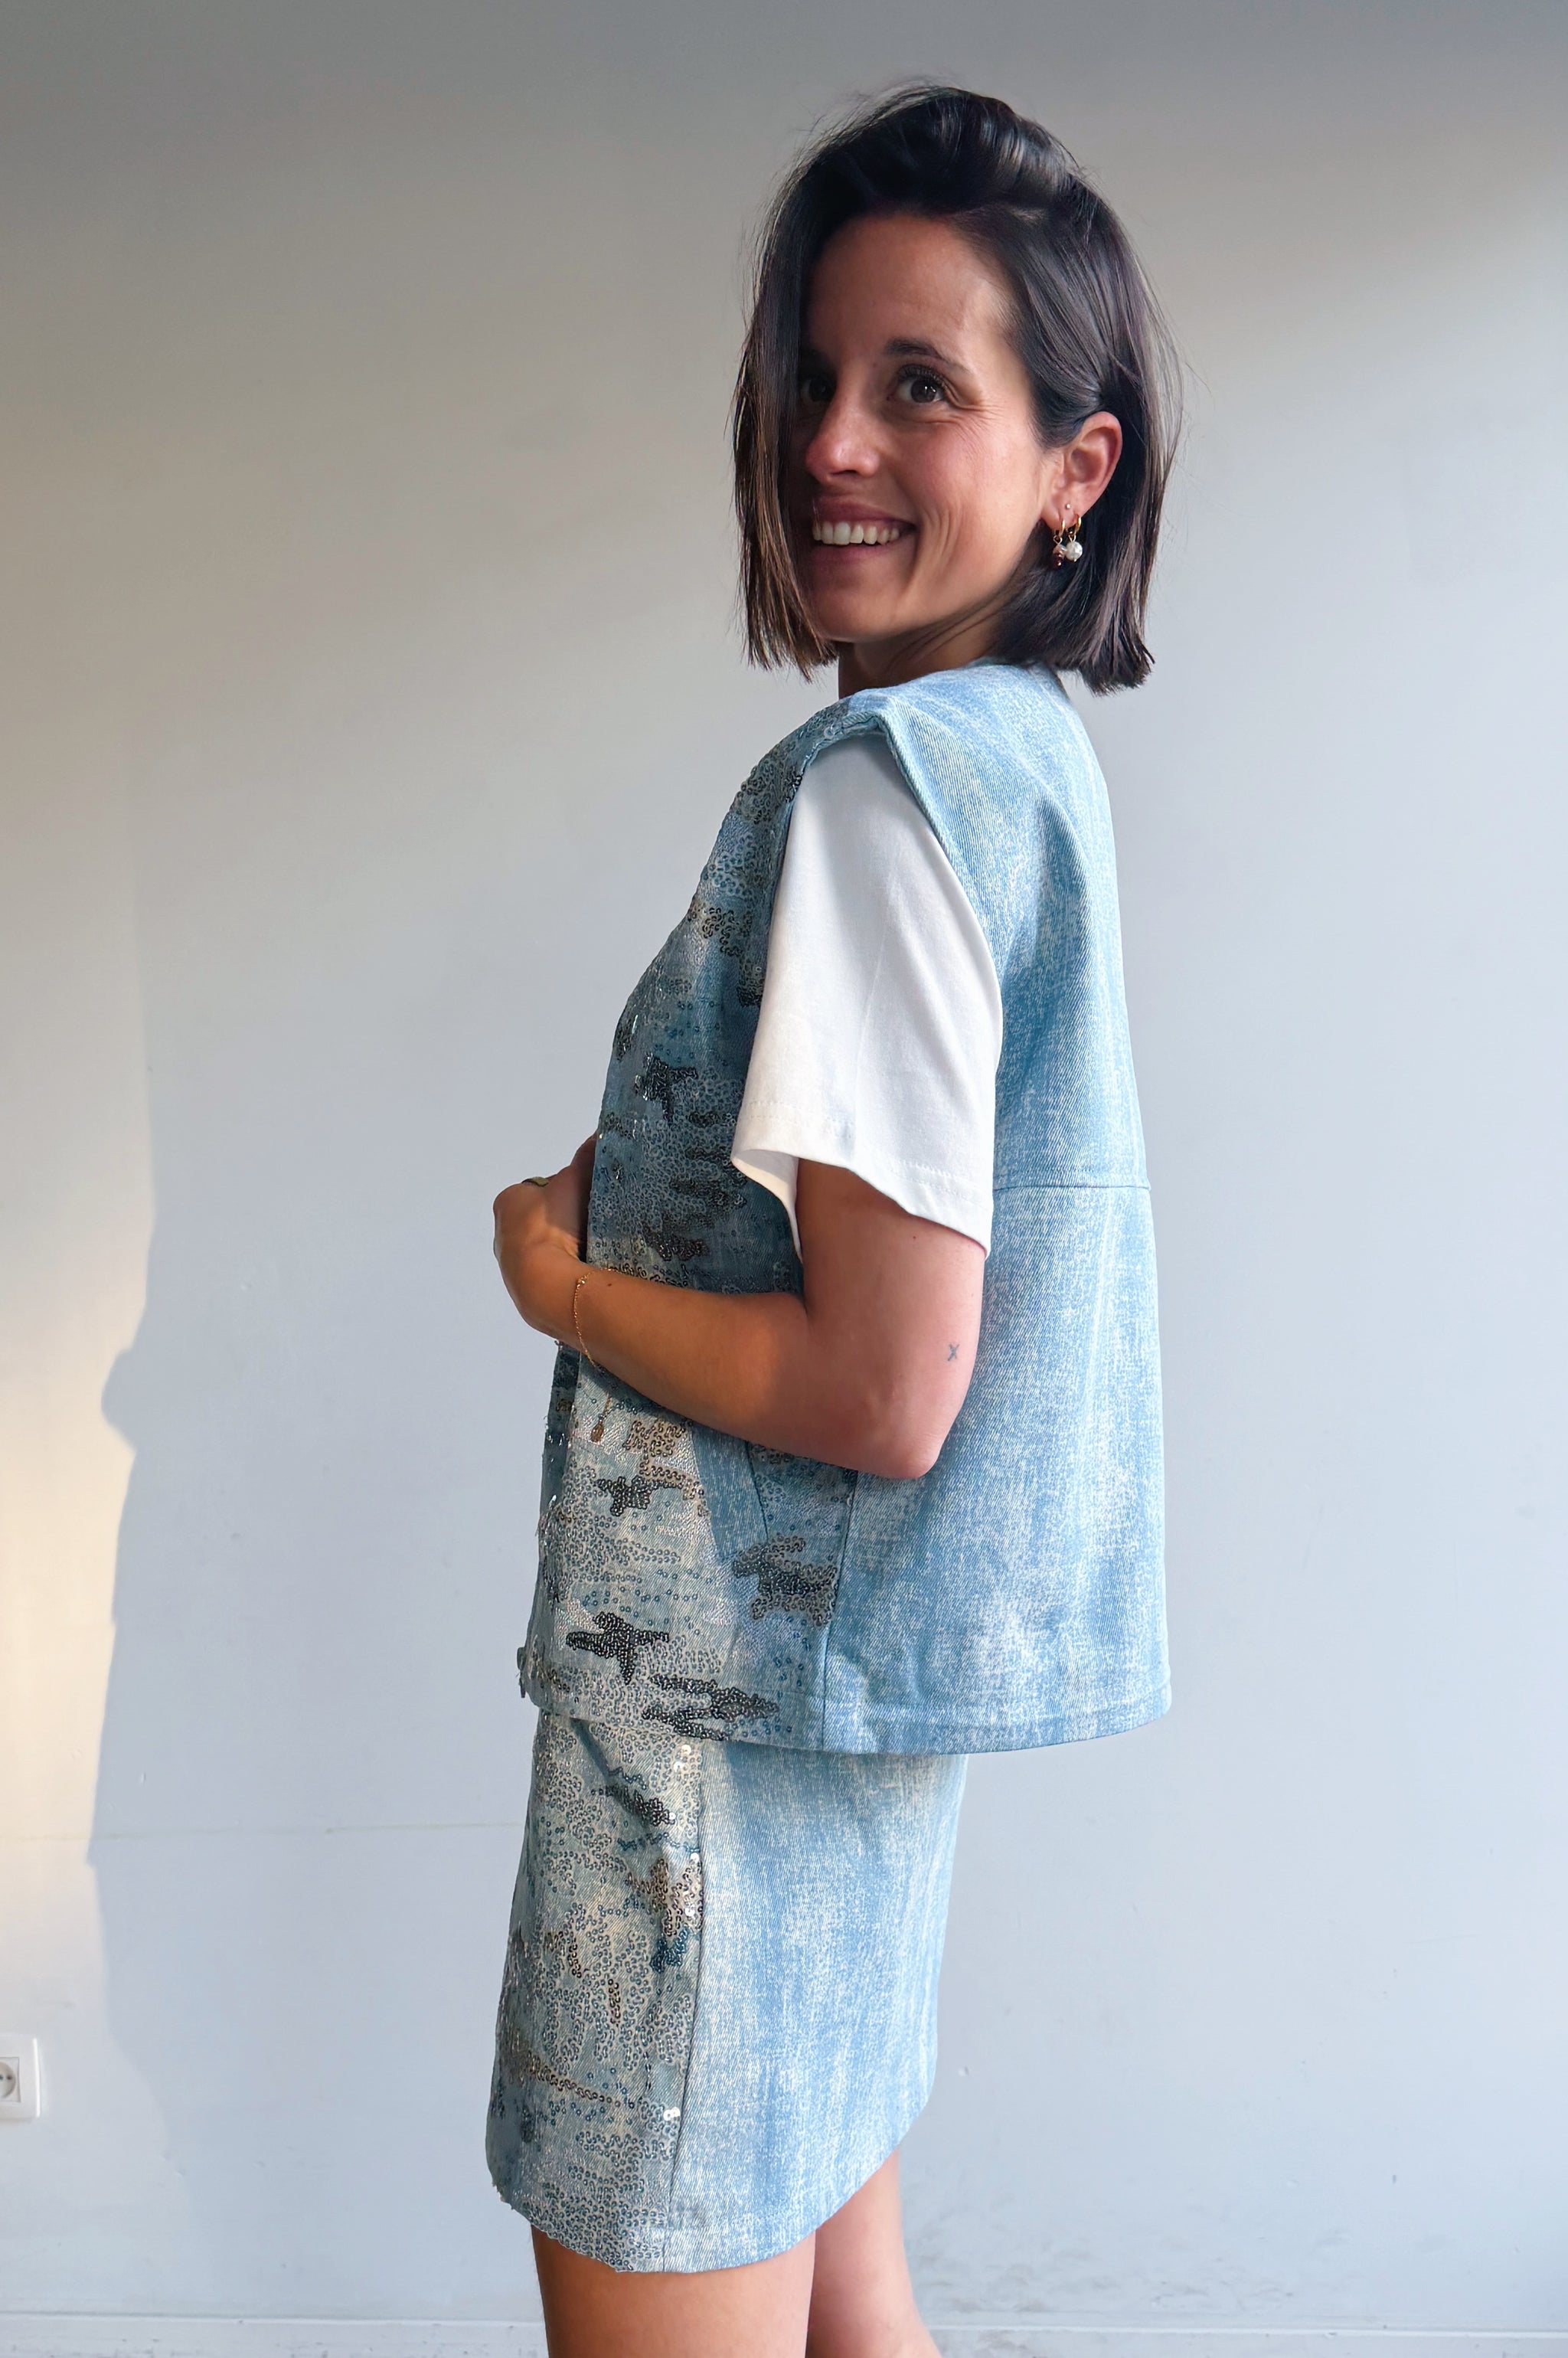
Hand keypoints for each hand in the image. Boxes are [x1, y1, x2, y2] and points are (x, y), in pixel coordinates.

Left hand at [493, 1133, 596, 1342]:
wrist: (546, 1285)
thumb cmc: (554, 1226)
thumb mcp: (574, 1182)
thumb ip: (586, 1157)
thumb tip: (601, 1133)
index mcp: (507, 1201)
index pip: (537, 1191)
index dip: (562, 1194)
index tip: (584, 1201)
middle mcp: (501, 1233)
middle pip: (538, 1221)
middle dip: (561, 1223)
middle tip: (591, 1225)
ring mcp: (509, 1266)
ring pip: (542, 1250)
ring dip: (561, 1250)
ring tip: (590, 1251)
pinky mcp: (522, 1292)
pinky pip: (546, 1275)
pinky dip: (561, 1272)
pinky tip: (581, 1272)